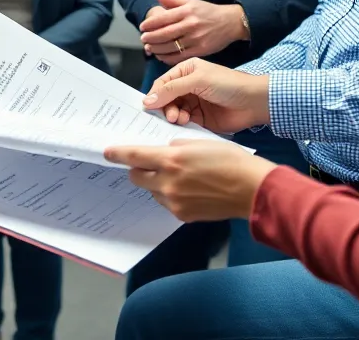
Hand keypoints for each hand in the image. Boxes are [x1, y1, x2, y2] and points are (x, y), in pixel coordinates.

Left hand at [104, 140, 276, 221]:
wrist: (251, 189)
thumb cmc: (230, 160)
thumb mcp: (200, 142)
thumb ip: (176, 146)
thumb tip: (163, 151)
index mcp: (171, 160)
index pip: (134, 156)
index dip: (118, 153)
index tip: (107, 152)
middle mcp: (168, 182)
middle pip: (137, 177)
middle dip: (139, 169)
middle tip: (150, 162)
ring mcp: (174, 202)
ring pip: (152, 190)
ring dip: (157, 182)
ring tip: (180, 175)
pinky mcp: (182, 215)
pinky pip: (167, 202)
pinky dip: (171, 194)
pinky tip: (190, 188)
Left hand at [140, 0, 248, 63]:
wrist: (231, 22)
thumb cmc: (208, 12)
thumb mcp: (191, 1)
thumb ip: (172, 0)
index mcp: (186, 11)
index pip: (162, 18)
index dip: (149, 24)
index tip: (142, 27)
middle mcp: (190, 25)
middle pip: (164, 34)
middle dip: (150, 38)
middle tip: (143, 39)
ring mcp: (196, 39)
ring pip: (170, 46)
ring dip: (156, 49)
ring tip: (149, 47)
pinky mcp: (201, 50)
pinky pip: (180, 56)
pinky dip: (168, 58)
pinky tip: (161, 55)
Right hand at [143, 58, 269, 133]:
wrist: (254, 102)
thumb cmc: (228, 84)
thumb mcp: (197, 80)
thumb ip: (171, 89)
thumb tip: (148, 100)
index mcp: (186, 71)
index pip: (162, 83)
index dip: (154, 94)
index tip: (149, 107)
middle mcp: (188, 86)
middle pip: (165, 99)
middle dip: (164, 107)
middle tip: (170, 115)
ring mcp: (194, 103)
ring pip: (173, 111)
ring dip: (173, 116)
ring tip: (180, 119)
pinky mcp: (200, 119)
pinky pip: (184, 122)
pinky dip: (181, 124)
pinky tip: (186, 123)